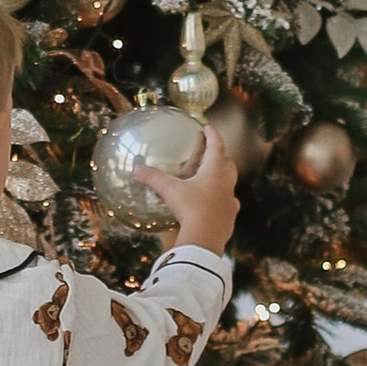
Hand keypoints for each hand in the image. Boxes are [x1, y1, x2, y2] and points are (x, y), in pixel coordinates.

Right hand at [138, 119, 237, 253]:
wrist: (205, 238)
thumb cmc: (190, 207)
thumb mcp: (170, 190)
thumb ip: (153, 177)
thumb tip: (136, 169)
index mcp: (214, 172)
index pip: (216, 147)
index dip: (212, 135)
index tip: (208, 127)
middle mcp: (226, 184)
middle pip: (227, 164)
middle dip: (220, 154)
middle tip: (213, 149)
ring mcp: (230, 201)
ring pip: (230, 184)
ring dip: (224, 176)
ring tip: (215, 175)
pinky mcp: (230, 218)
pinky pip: (229, 203)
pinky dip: (223, 199)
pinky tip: (217, 203)